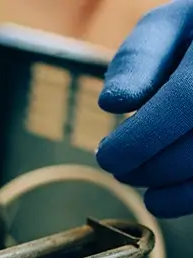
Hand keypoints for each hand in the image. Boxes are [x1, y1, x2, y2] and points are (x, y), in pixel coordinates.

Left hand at [96, 0, 192, 217]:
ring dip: (172, 187)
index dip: (142, 136)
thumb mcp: (170, 26)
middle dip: (152, 166)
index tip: (107, 155)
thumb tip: (112, 103)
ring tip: (137, 180)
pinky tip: (163, 197)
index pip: (186, 99)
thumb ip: (140, 58)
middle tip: (118, 168)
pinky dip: (191, 198)